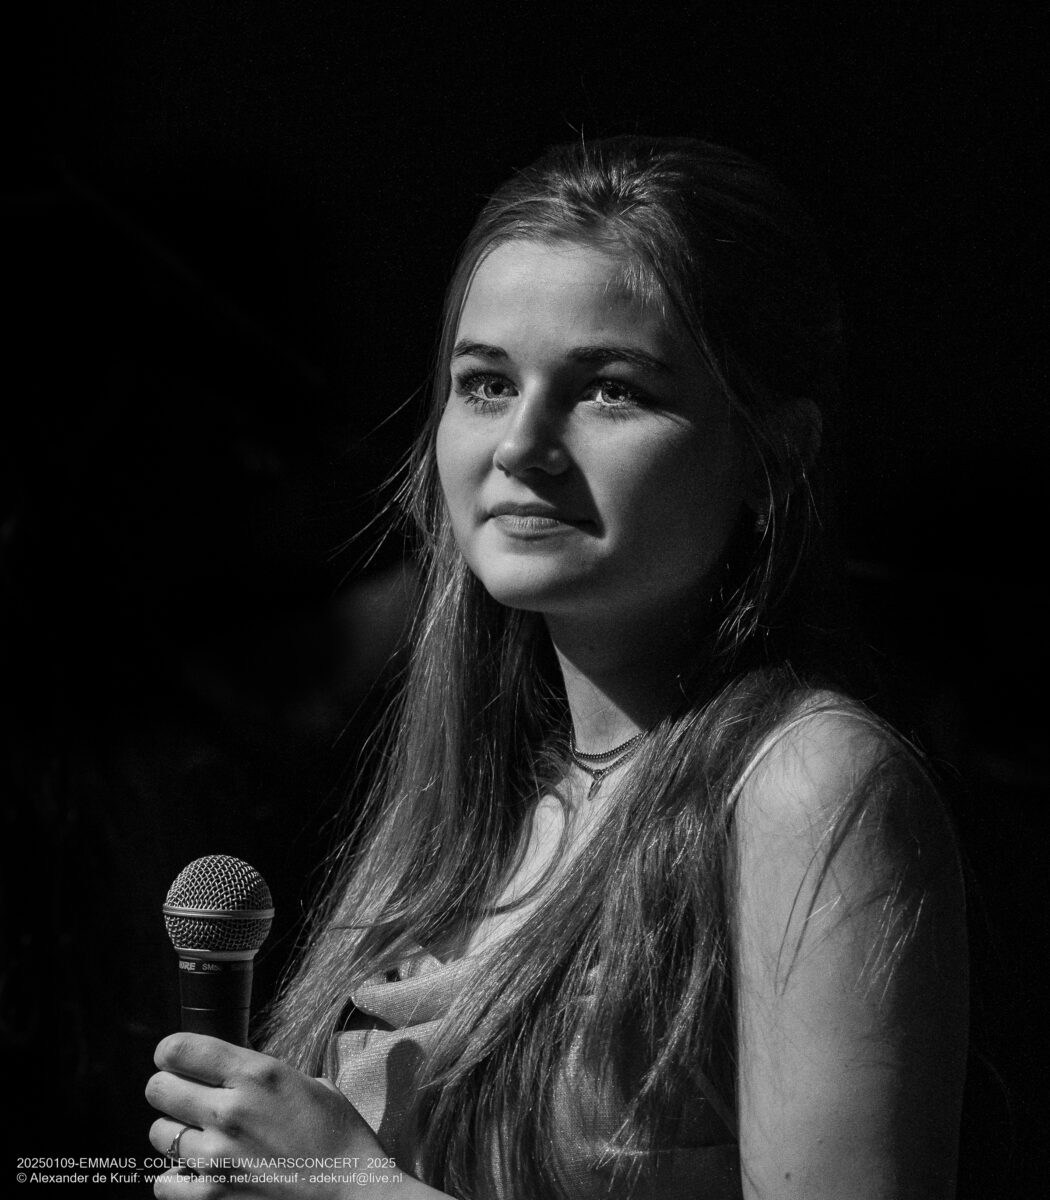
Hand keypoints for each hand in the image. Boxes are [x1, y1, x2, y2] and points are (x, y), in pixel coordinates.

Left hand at [146, 1032, 386, 1197]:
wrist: (353, 1193)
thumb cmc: (338, 1135)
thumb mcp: (308, 1084)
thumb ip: (262, 1076)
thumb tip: (229, 1072)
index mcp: (257, 1074)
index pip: (179, 1049)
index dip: (171, 1053)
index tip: (175, 1059)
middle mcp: (231, 1110)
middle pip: (158, 1089)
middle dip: (169, 1090)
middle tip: (186, 1099)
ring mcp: (217, 1157)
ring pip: (159, 1134)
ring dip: (174, 1134)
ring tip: (201, 1138)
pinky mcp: (212, 1197)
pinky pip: (164, 1182)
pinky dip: (176, 1178)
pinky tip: (199, 1173)